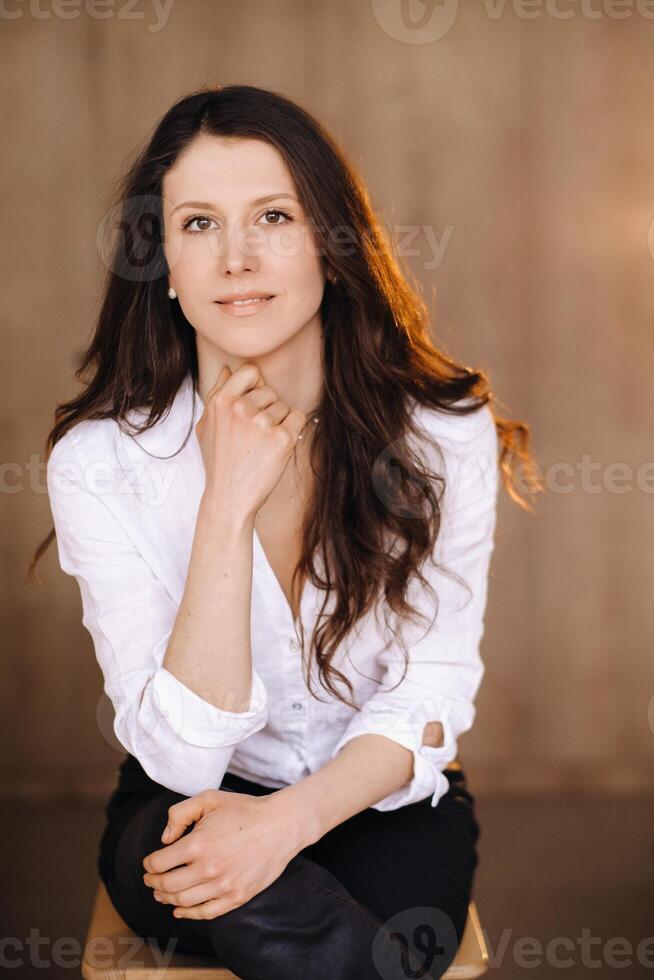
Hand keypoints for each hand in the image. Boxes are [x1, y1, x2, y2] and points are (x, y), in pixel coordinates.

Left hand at [141, 789, 302, 918]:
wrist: (280, 825)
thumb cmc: (244, 810)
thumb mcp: (209, 799)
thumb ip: (180, 813)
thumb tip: (165, 840)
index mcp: (198, 844)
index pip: (159, 864)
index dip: (149, 864)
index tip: (149, 863)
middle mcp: (208, 869)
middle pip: (167, 885)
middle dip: (153, 883)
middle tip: (150, 879)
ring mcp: (223, 886)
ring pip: (183, 902)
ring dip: (167, 899)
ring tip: (161, 893)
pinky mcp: (237, 897)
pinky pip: (206, 913)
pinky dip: (188, 914)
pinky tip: (180, 910)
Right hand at [195, 362, 306, 519]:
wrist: (230, 498)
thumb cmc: (218, 462)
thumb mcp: (206, 426)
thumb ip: (216, 394)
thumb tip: (228, 370)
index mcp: (221, 401)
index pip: (250, 371)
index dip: (255, 385)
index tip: (253, 404)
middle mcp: (241, 408)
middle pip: (269, 391)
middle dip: (267, 409)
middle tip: (254, 436)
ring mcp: (262, 423)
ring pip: (284, 406)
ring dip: (279, 423)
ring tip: (262, 445)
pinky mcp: (282, 439)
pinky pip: (299, 418)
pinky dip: (293, 430)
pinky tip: (277, 447)